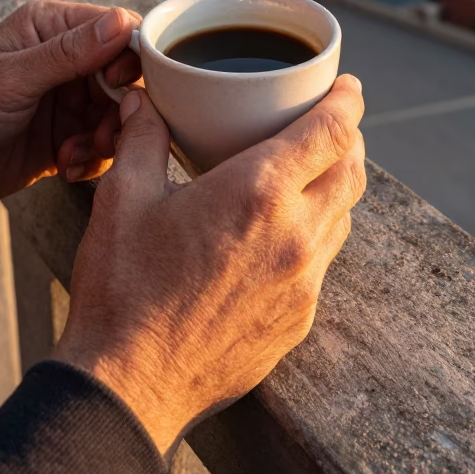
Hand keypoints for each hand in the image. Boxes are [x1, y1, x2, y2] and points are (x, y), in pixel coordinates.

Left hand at [0, 1, 140, 214]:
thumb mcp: (10, 80)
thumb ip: (68, 53)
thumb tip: (122, 22)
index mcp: (49, 28)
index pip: (116, 28)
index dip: (131, 56)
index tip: (122, 86)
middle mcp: (64, 60)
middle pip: (125, 75)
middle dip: (122, 107)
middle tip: (105, 132)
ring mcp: (66, 99)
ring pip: (119, 114)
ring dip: (107, 137)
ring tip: (77, 154)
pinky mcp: (65, 136)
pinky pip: (101, 145)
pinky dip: (93, 159)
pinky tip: (66, 167)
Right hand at [55, 75, 364, 455]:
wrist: (128, 387)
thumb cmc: (122, 288)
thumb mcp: (123, 197)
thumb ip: (141, 138)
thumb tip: (142, 99)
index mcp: (258, 192)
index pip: (333, 131)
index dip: (348, 101)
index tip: (348, 86)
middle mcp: (295, 235)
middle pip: (352, 170)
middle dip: (347, 137)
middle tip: (326, 121)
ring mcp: (303, 283)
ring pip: (343, 216)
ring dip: (335, 184)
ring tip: (308, 170)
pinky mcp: (298, 320)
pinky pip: (323, 261)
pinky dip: (316, 231)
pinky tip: (283, 230)